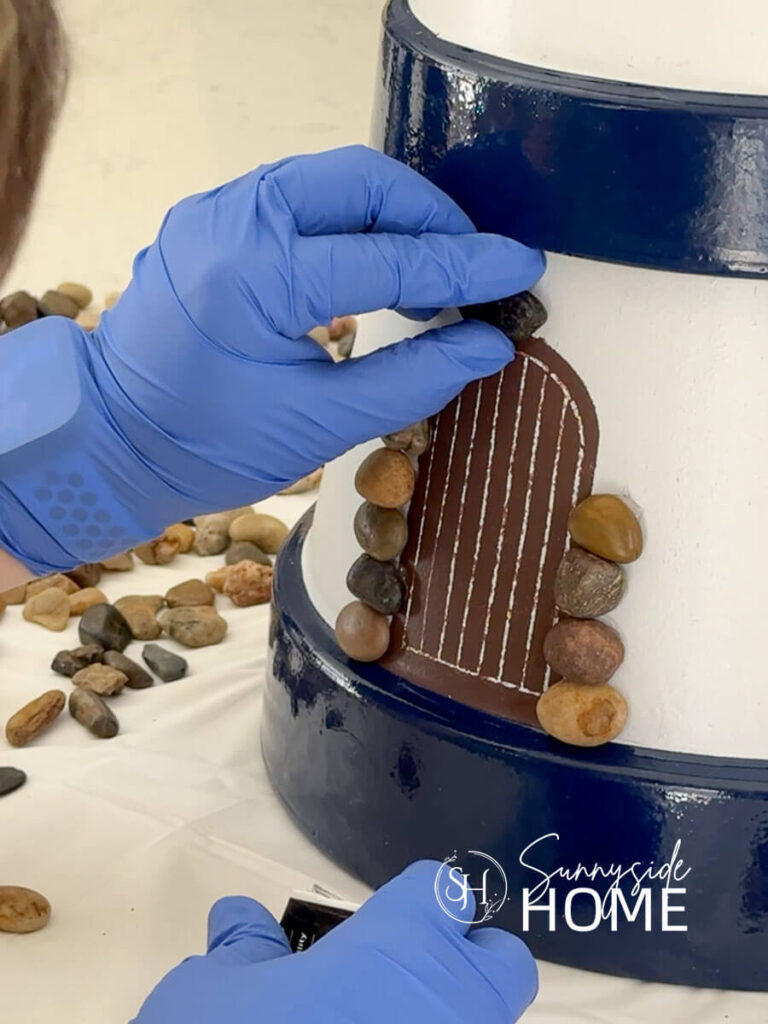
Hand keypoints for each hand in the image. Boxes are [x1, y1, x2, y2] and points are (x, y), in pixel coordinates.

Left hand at [0, 146, 542, 573]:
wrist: (114, 437)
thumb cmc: (209, 445)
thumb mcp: (320, 423)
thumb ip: (415, 379)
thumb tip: (491, 346)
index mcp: (257, 275)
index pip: (389, 254)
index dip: (466, 263)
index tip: (522, 267)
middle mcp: (233, 219)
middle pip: (363, 180)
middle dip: (431, 219)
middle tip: (473, 269)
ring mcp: (215, 209)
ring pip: (333, 179)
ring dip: (393, 218)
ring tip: (428, 277)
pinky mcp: (212, 217)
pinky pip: (300, 198)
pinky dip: (349, 224)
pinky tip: (374, 270)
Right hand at [132, 860, 537, 1022]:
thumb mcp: (211, 997)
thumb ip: (240, 950)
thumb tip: (238, 921)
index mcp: (404, 944)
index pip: (437, 891)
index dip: (408, 905)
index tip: (371, 930)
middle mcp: (457, 999)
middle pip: (498, 961)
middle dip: (463, 965)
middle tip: (398, 986)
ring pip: (486, 1023)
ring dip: (446, 1020)